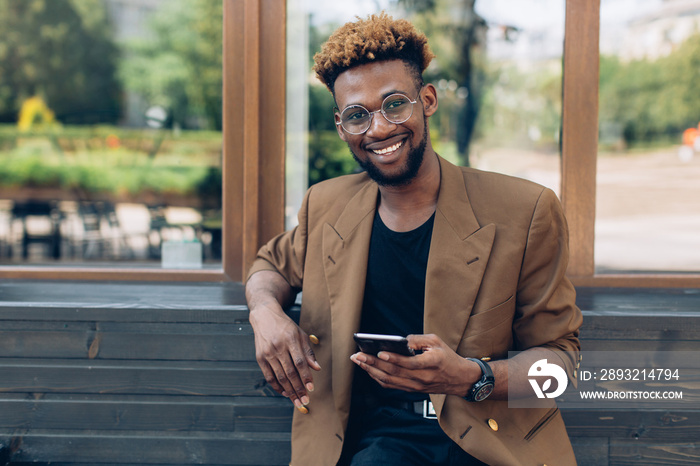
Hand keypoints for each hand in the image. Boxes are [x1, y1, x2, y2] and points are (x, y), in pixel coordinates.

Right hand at [249, 301, 320, 411]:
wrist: (264, 316)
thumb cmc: (285, 326)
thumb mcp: (300, 334)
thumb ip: (308, 352)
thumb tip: (317, 368)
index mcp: (291, 340)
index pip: (300, 362)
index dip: (306, 376)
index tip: (311, 388)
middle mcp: (278, 347)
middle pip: (290, 372)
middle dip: (298, 389)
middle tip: (305, 401)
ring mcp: (268, 353)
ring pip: (279, 377)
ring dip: (289, 391)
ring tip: (296, 401)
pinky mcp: (260, 357)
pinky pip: (268, 376)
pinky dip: (277, 386)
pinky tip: (284, 392)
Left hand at [350, 333, 479, 395]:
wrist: (459, 379)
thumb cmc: (447, 357)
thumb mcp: (436, 341)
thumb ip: (417, 339)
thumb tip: (399, 341)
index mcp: (431, 363)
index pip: (409, 363)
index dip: (393, 359)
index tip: (380, 353)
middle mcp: (422, 378)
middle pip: (394, 373)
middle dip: (373, 363)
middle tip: (358, 355)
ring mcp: (416, 386)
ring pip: (389, 381)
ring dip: (371, 371)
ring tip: (359, 361)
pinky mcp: (412, 390)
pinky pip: (391, 385)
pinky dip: (378, 378)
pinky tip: (369, 369)